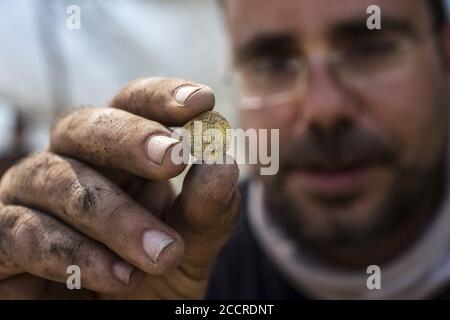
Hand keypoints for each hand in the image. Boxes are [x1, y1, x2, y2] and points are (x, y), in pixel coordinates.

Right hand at [0, 78, 239, 298]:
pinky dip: (72, 253)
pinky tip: (116, 277)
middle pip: (84, 126)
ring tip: (163, 254)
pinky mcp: (2, 242)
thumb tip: (223, 163)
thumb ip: (207, 211)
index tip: (202, 101)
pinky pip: (22, 232)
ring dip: (115, 216)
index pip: (130, 105)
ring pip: (57, 181)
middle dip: (130, 139)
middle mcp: (69, 165)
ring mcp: (30, 199)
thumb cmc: (150, 279)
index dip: (160, 97)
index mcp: (117, 157)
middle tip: (174, 157)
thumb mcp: (190, 247)